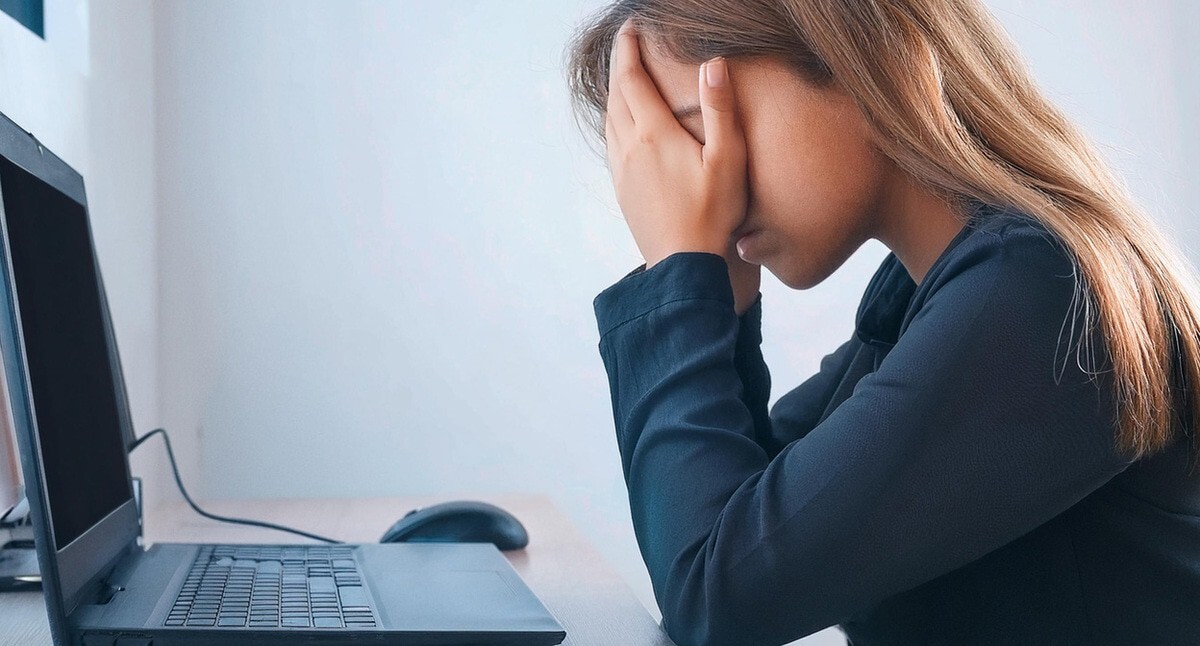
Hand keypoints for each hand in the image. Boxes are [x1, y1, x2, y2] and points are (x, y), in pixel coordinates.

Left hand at [605, 20, 760, 314]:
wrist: (684, 266)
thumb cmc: (713, 215)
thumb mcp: (728, 160)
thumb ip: (720, 110)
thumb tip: (712, 65)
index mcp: (654, 135)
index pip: (632, 80)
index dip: (628, 50)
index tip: (631, 29)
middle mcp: (630, 149)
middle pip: (616, 95)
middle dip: (620, 66)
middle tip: (626, 44)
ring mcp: (623, 172)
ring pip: (610, 120)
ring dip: (615, 93)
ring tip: (625, 78)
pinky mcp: (622, 191)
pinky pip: (611, 145)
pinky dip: (614, 121)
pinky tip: (624, 126)